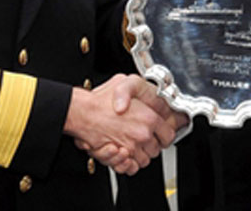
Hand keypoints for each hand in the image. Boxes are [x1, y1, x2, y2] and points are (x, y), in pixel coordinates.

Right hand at [65, 75, 185, 174]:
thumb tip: (150, 93)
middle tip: (141, 138)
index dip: (164, 135)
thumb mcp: (124, 82)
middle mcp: (142, 134)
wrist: (82, 112)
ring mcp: (131, 147)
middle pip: (156, 149)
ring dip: (139, 154)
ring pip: (144, 160)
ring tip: (131, 145)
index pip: (169, 134)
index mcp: (149, 118)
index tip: (159, 133)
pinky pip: (131, 167)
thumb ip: (139, 88)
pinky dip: (129, 164)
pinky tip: (124, 154)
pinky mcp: (118, 157)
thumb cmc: (100, 99)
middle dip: (150, 145)